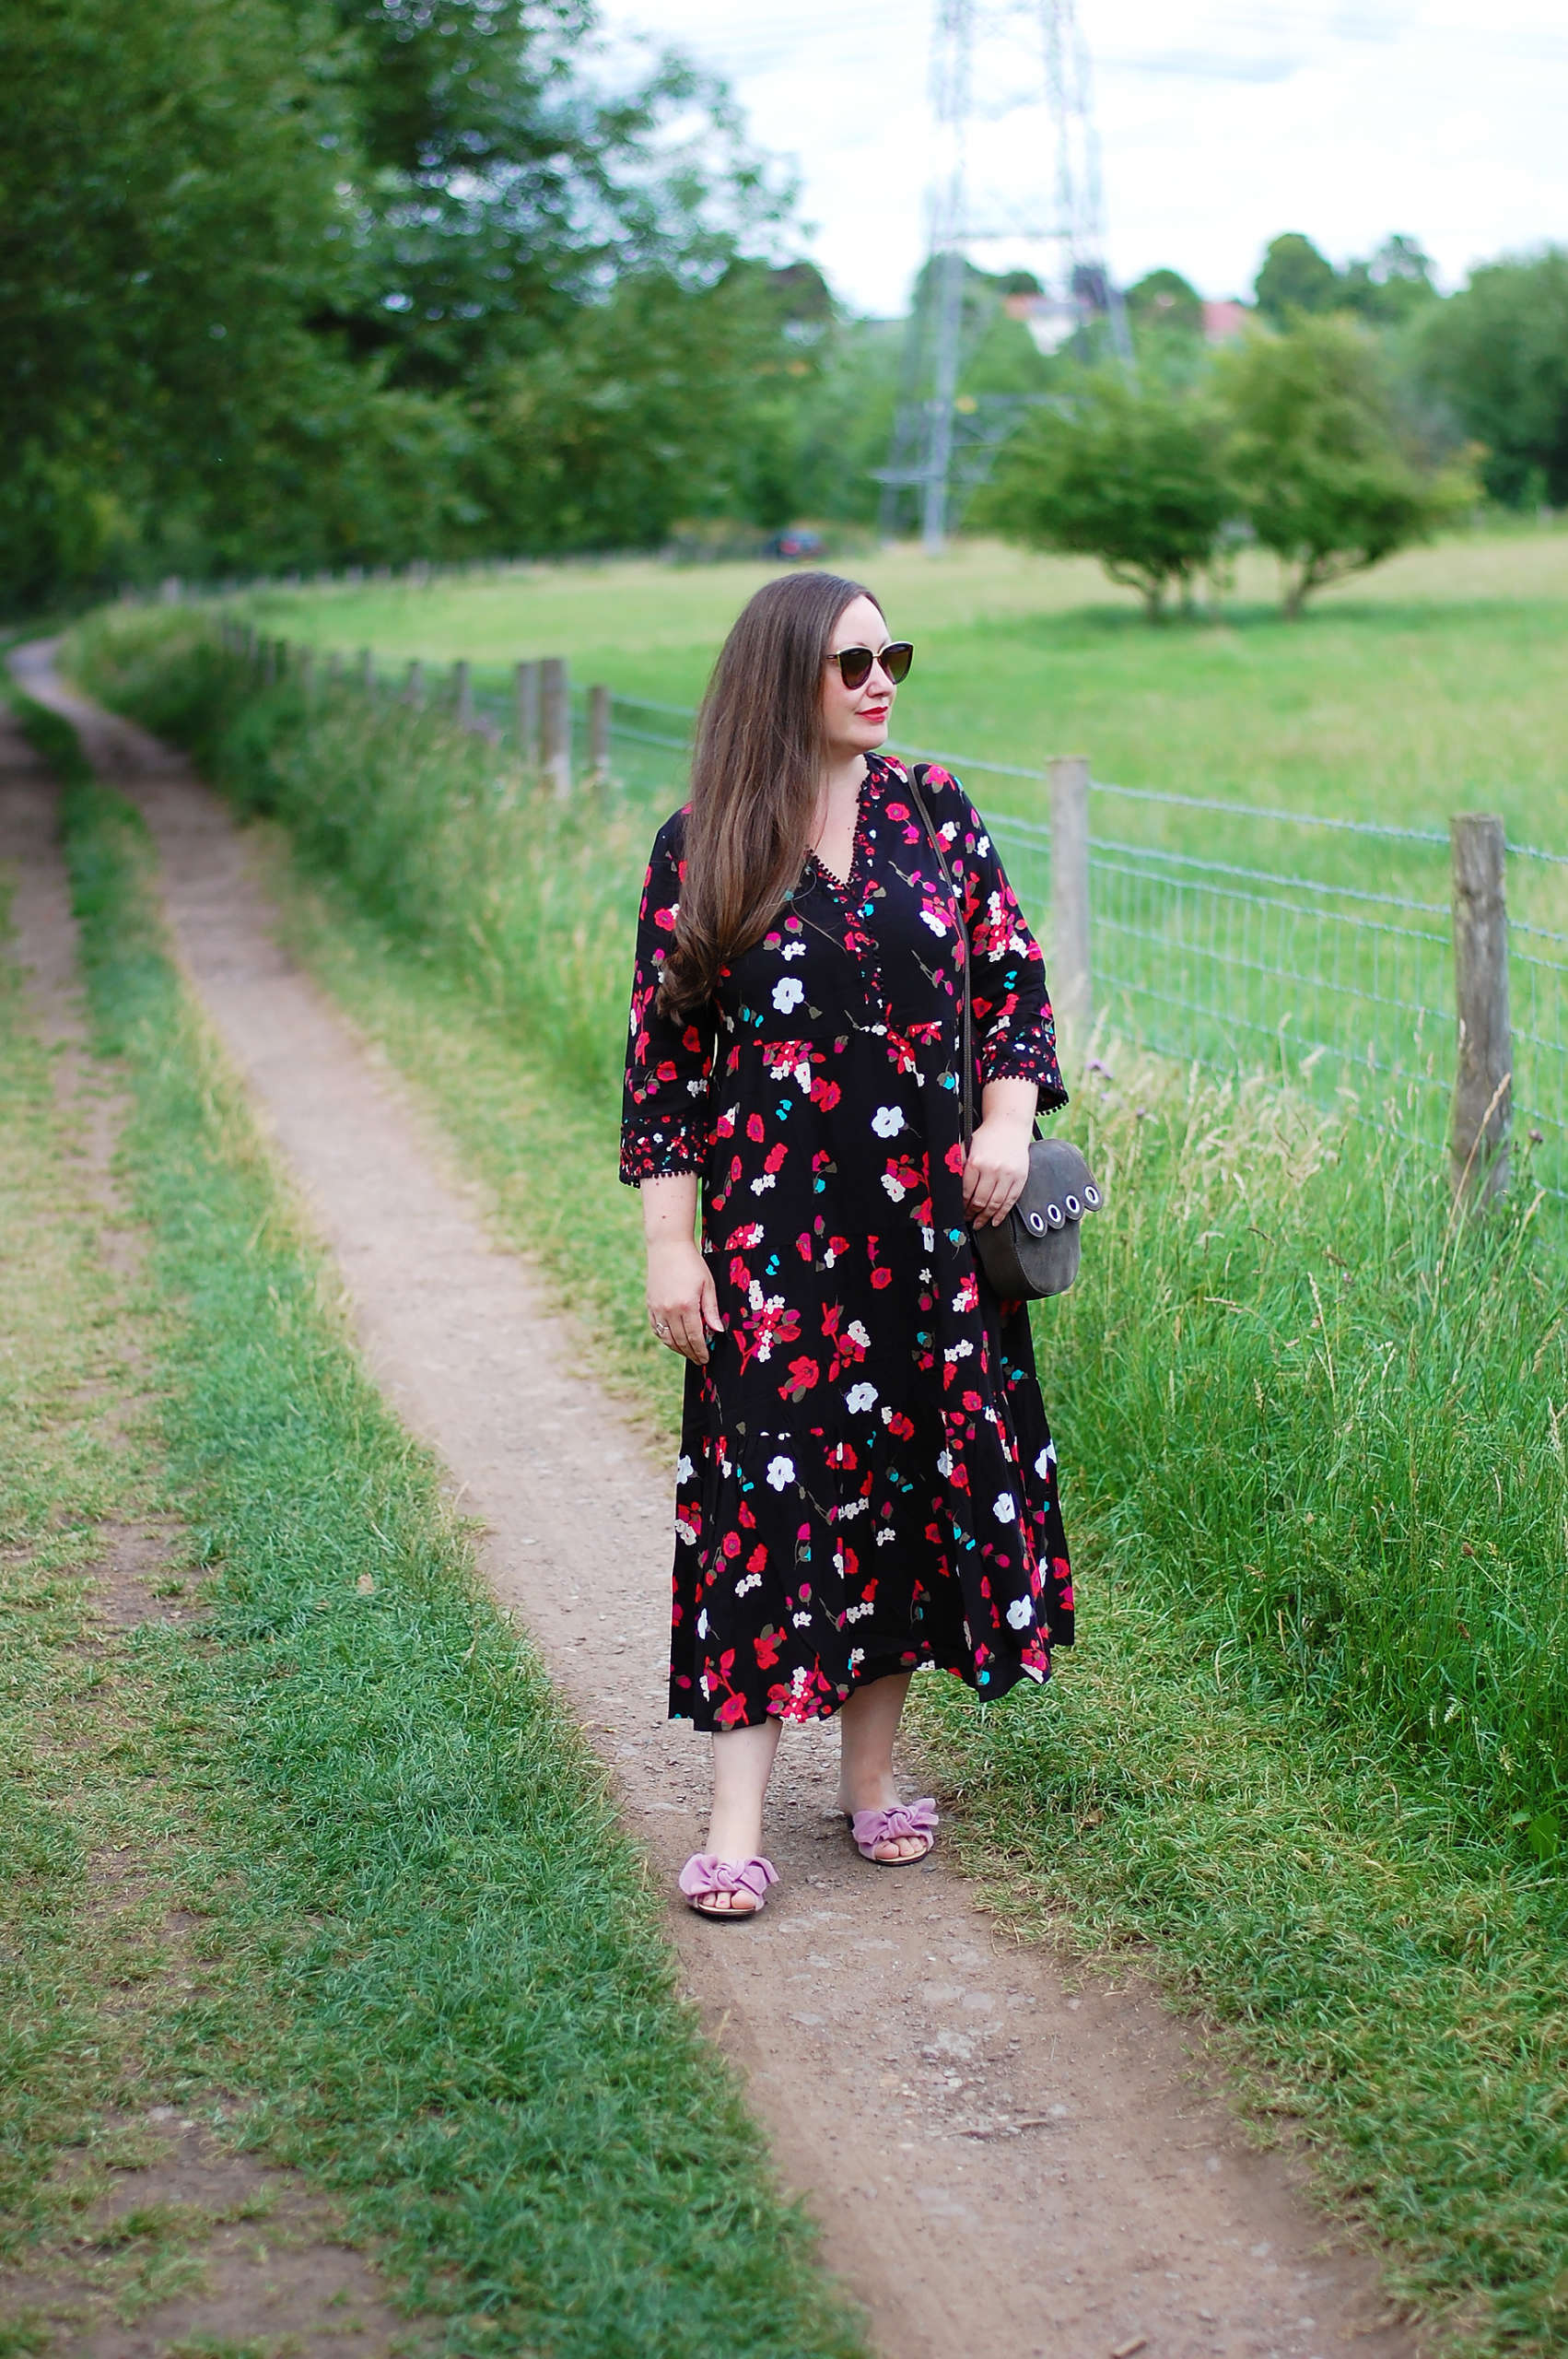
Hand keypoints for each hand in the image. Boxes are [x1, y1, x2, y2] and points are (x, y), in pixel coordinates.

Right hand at [647, 1237, 721, 1363]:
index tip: (706, 1359)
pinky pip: (656, 1328)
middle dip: (691, 1353)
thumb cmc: (692, 1264)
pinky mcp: (650, 1305)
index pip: (695, 1336)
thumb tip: (718, 1331)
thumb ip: (711, 1310)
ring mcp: (657, 1308)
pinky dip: (665, 1338)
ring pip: (666, 1338)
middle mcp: (669, 1310)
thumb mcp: (708, 1285)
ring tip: (688, 1353)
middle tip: (699, 1360)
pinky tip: (673, 1341)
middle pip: (680, 1340)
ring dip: (678, 1349)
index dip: (701, 1350)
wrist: (668, 1247)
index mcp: (686, 1305)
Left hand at [963, 1110, 1032, 1229]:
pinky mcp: (1020, 1178)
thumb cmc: (987, 1137)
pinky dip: (1002, 1214)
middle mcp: (992, 1169)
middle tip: (968, 1219)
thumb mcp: (967, 1146)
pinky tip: (995, 1220)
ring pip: (995, 1204)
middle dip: (972, 1213)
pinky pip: (1010, 1201)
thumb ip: (958, 1164)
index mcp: (976, 1162)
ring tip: (979, 1223)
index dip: (962, 1205)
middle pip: (980, 1200)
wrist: (1009, 1127)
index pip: (966, 1192)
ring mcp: (1007, 1175)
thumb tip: (949, 1184)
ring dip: (985, 1217)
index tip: (959, 1211)